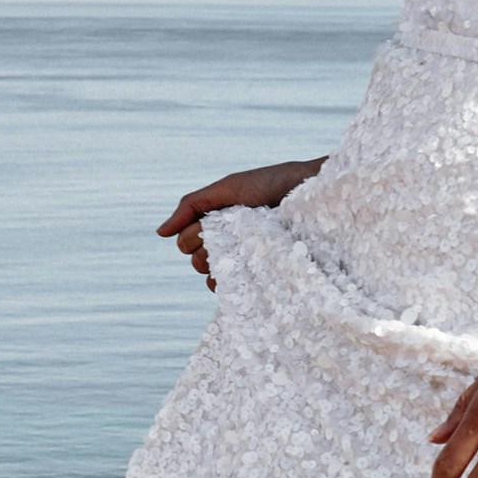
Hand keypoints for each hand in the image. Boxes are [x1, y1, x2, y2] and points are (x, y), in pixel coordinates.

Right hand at [156, 161, 323, 288]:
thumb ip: (192, 205)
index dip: (195, 236)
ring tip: (246, 251)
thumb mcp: (230, 188)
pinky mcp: (266, 277)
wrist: (318, 196)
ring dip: (220, 267)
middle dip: (207, 249)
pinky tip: (246, 275)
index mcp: (221, 224)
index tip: (217, 223)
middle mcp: (232, 245)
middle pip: (196, 261)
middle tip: (235, 234)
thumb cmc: (276, 185)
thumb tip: (159, 234)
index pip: (188, 242)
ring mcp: (249, 263)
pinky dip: (231, 285)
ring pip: (212, 278)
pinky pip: (235, 292)